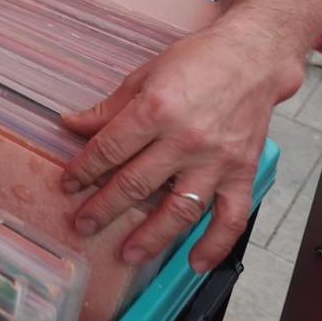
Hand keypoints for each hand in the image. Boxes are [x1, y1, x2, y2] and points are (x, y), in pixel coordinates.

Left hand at [60, 18, 299, 271]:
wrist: (253, 57)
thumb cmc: (198, 61)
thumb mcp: (145, 74)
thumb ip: (109, 108)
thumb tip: (70, 124)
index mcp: (156, 109)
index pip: (109, 149)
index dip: (84, 169)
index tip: (68, 184)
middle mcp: (185, 139)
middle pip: (136, 184)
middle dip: (104, 208)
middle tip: (83, 225)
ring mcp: (216, 160)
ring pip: (179, 209)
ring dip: (151, 237)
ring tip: (128, 254)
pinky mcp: (242, 172)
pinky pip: (230, 218)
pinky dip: (214, 245)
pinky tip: (195, 263)